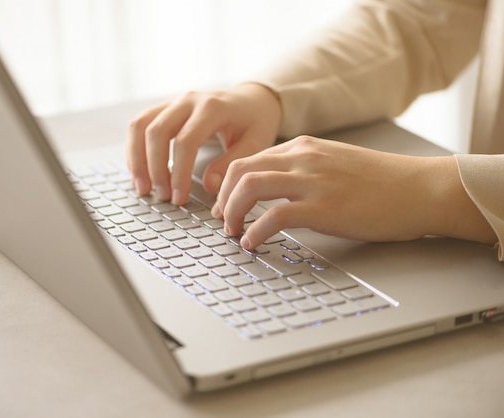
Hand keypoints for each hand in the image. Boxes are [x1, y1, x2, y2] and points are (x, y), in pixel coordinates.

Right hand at [126, 83, 280, 204]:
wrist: (251, 99)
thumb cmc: (254, 122)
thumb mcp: (255, 143)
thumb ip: (231, 164)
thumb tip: (209, 187)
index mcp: (213, 107)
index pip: (186, 141)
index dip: (178, 172)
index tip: (179, 197)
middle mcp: (188, 100)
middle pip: (156, 132)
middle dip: (154, 168)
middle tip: (162, 196)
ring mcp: (172, 101)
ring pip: (140, 126)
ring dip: (137, 159)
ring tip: (144, 188)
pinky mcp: (163, 108)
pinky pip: (138, 125)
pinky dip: (134, 150)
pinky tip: (140, 173)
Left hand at [211, 135, 496, 249]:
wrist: (418, 189)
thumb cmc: (380, 182)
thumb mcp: (334, 163)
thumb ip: (303, 169)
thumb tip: (274, 189)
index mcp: (303, 147)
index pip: (248, 159)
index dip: (228, 185)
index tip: (225, 205)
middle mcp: (303, 158)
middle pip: (241, 170)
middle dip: (223, 198)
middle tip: (222, 221)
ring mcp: (313, 181)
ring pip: (249, 187)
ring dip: (232, 212)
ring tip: (232, 233)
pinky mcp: (324, 207)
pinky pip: (273, 216)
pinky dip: (254, 231)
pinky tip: (252, 243)